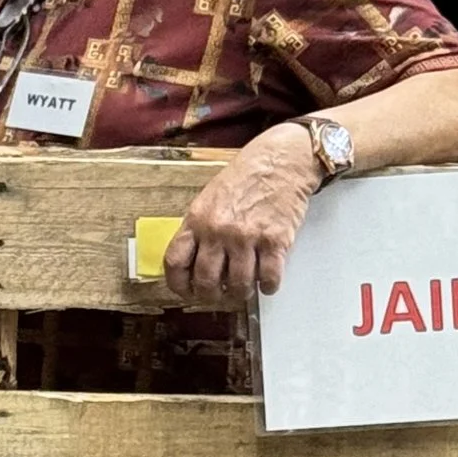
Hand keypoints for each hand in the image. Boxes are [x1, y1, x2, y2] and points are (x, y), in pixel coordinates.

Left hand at [164, 121, 320, 301]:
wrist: (282, 160)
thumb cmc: (246, 176)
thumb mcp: (210, 198)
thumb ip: (199, 228)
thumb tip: (194, 261)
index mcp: (197, 219)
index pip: (175, 262)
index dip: (178, 285)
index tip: (187, 291)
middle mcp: (218, 230)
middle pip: (206, 280)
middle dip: (212, 296)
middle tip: (219, 296)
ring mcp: (247, 237)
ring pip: (238, 285)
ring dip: (241, 293)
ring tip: (244, 289)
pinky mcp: (275, 241)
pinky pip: (268, 278)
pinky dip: (268, 286)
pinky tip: (267, 281)